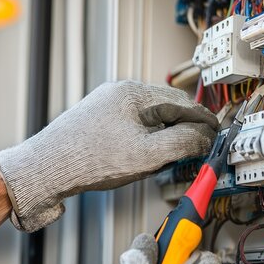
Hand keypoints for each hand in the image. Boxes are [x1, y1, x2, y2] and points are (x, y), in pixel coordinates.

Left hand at [0, 81, 218, 231]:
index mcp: (133, 93)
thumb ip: (183, 143)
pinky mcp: (95, 121)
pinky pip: (130, 126)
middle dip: (183, 128)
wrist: (45, 170)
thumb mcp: (147, 155)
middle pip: (165, 107)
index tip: (217, 132)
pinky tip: (141, 158)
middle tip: (198, 147)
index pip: (181, 101)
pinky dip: (144, 139)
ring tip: (167, 157)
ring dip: (163, 135)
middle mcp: (118, 93)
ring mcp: (105, 105)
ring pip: (147, 118)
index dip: (203, 119)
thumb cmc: (90, 160)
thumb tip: (205, 137)